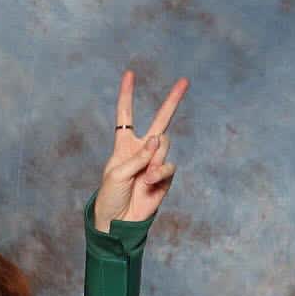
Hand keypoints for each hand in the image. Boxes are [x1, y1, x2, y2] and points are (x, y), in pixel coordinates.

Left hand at [92, 70, 187, 228]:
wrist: (118, 222)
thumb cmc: (110, 197)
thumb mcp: (116, 174)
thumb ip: (137, 156)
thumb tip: (157, 140)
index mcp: (124, 145)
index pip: (125, 116)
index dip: (127, 95)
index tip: (130, 74)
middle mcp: (142, 149)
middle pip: (161, 120)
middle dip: (173, 100)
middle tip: (185, 81)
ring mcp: (155, 162)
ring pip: (165, 146)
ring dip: (155, 159)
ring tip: (144, 177)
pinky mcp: (165, 177)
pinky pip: (169, 166)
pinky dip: (160, 172)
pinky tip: (150, 182)